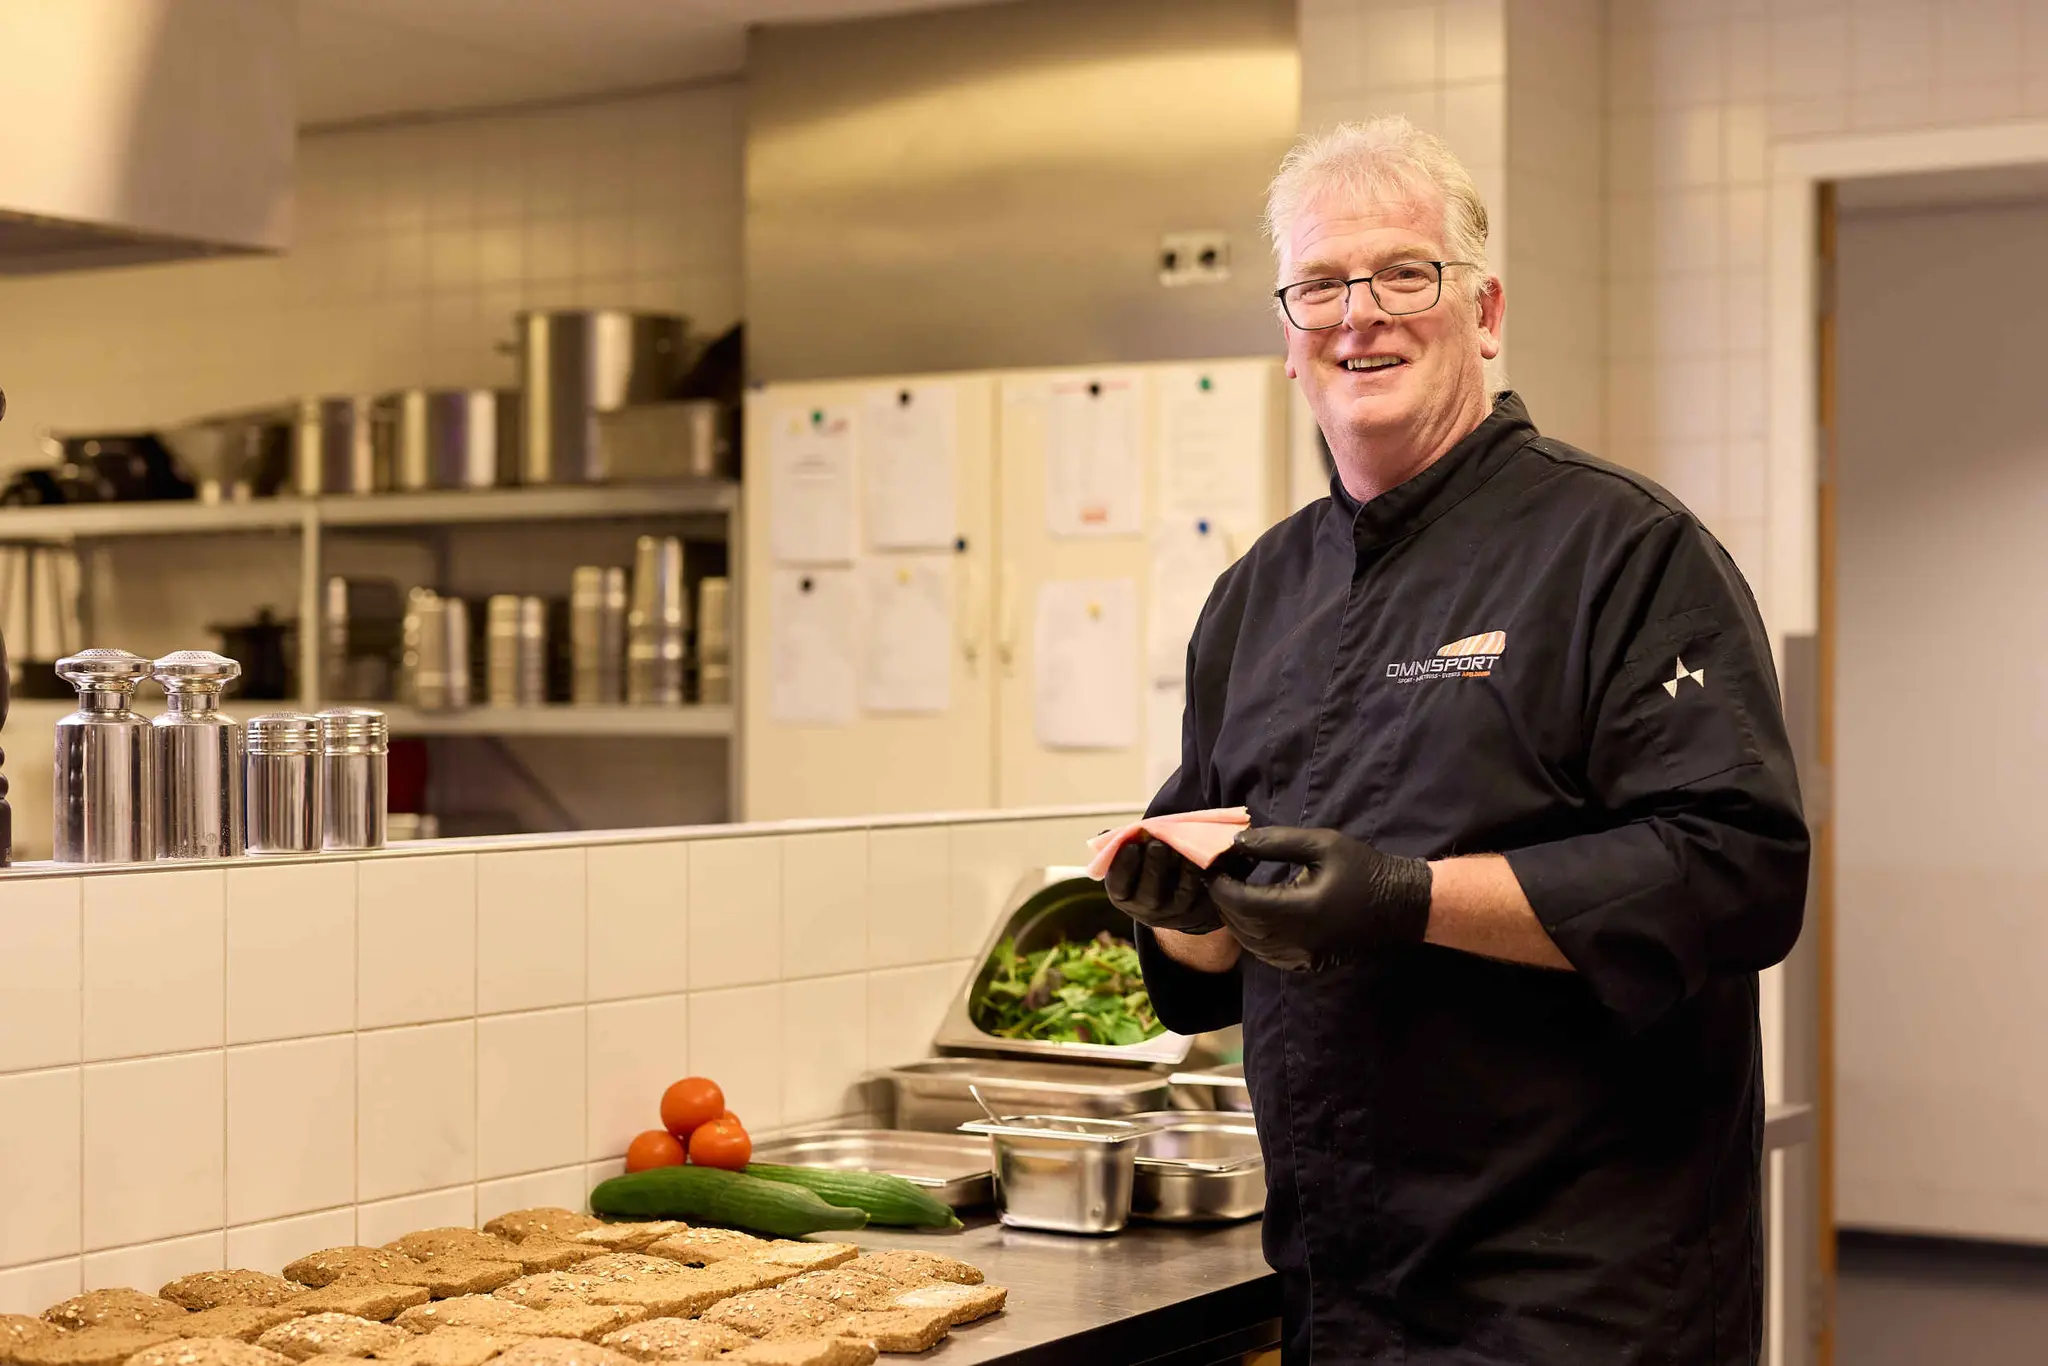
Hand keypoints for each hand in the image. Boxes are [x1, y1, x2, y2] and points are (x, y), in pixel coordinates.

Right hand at [1104, 835, 1225, 934]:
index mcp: (1123, 896)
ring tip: (1178, 848)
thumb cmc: (1147, 870)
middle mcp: (1145, 910)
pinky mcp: (1195, 913)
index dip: (1123, 866)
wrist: (1176, 897)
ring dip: (1178, 870)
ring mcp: (1172, 915)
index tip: (1131, 845)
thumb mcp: (1131, 862)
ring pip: (1176, 897)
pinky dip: (1195, 875)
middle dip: (1152, 867)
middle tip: (1157, 845)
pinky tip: (1195, 857)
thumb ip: (1120, 847)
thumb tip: (1103, 834)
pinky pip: (1197, 895)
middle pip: (1147, 894)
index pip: (1118, 884)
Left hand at [1207, 826, 1432, 971]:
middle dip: (1224, 900)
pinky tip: (1255, 914)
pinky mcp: (1308, 964)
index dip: (1221, 885)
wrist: (1400, 904)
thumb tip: (1235, 843)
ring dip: (1235, 918)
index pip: (1242, 903)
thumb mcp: (1321, 844)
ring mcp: (1303, 957)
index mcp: (1301, 910)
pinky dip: (1252, 936)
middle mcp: (1298, 940)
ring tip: (1236, 890)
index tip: (1214, 865)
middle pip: (1241, 926)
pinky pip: (1267, 955)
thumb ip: (1275, 842)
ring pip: (1250, 944)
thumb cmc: (1362, 868)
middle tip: (1222, 874)